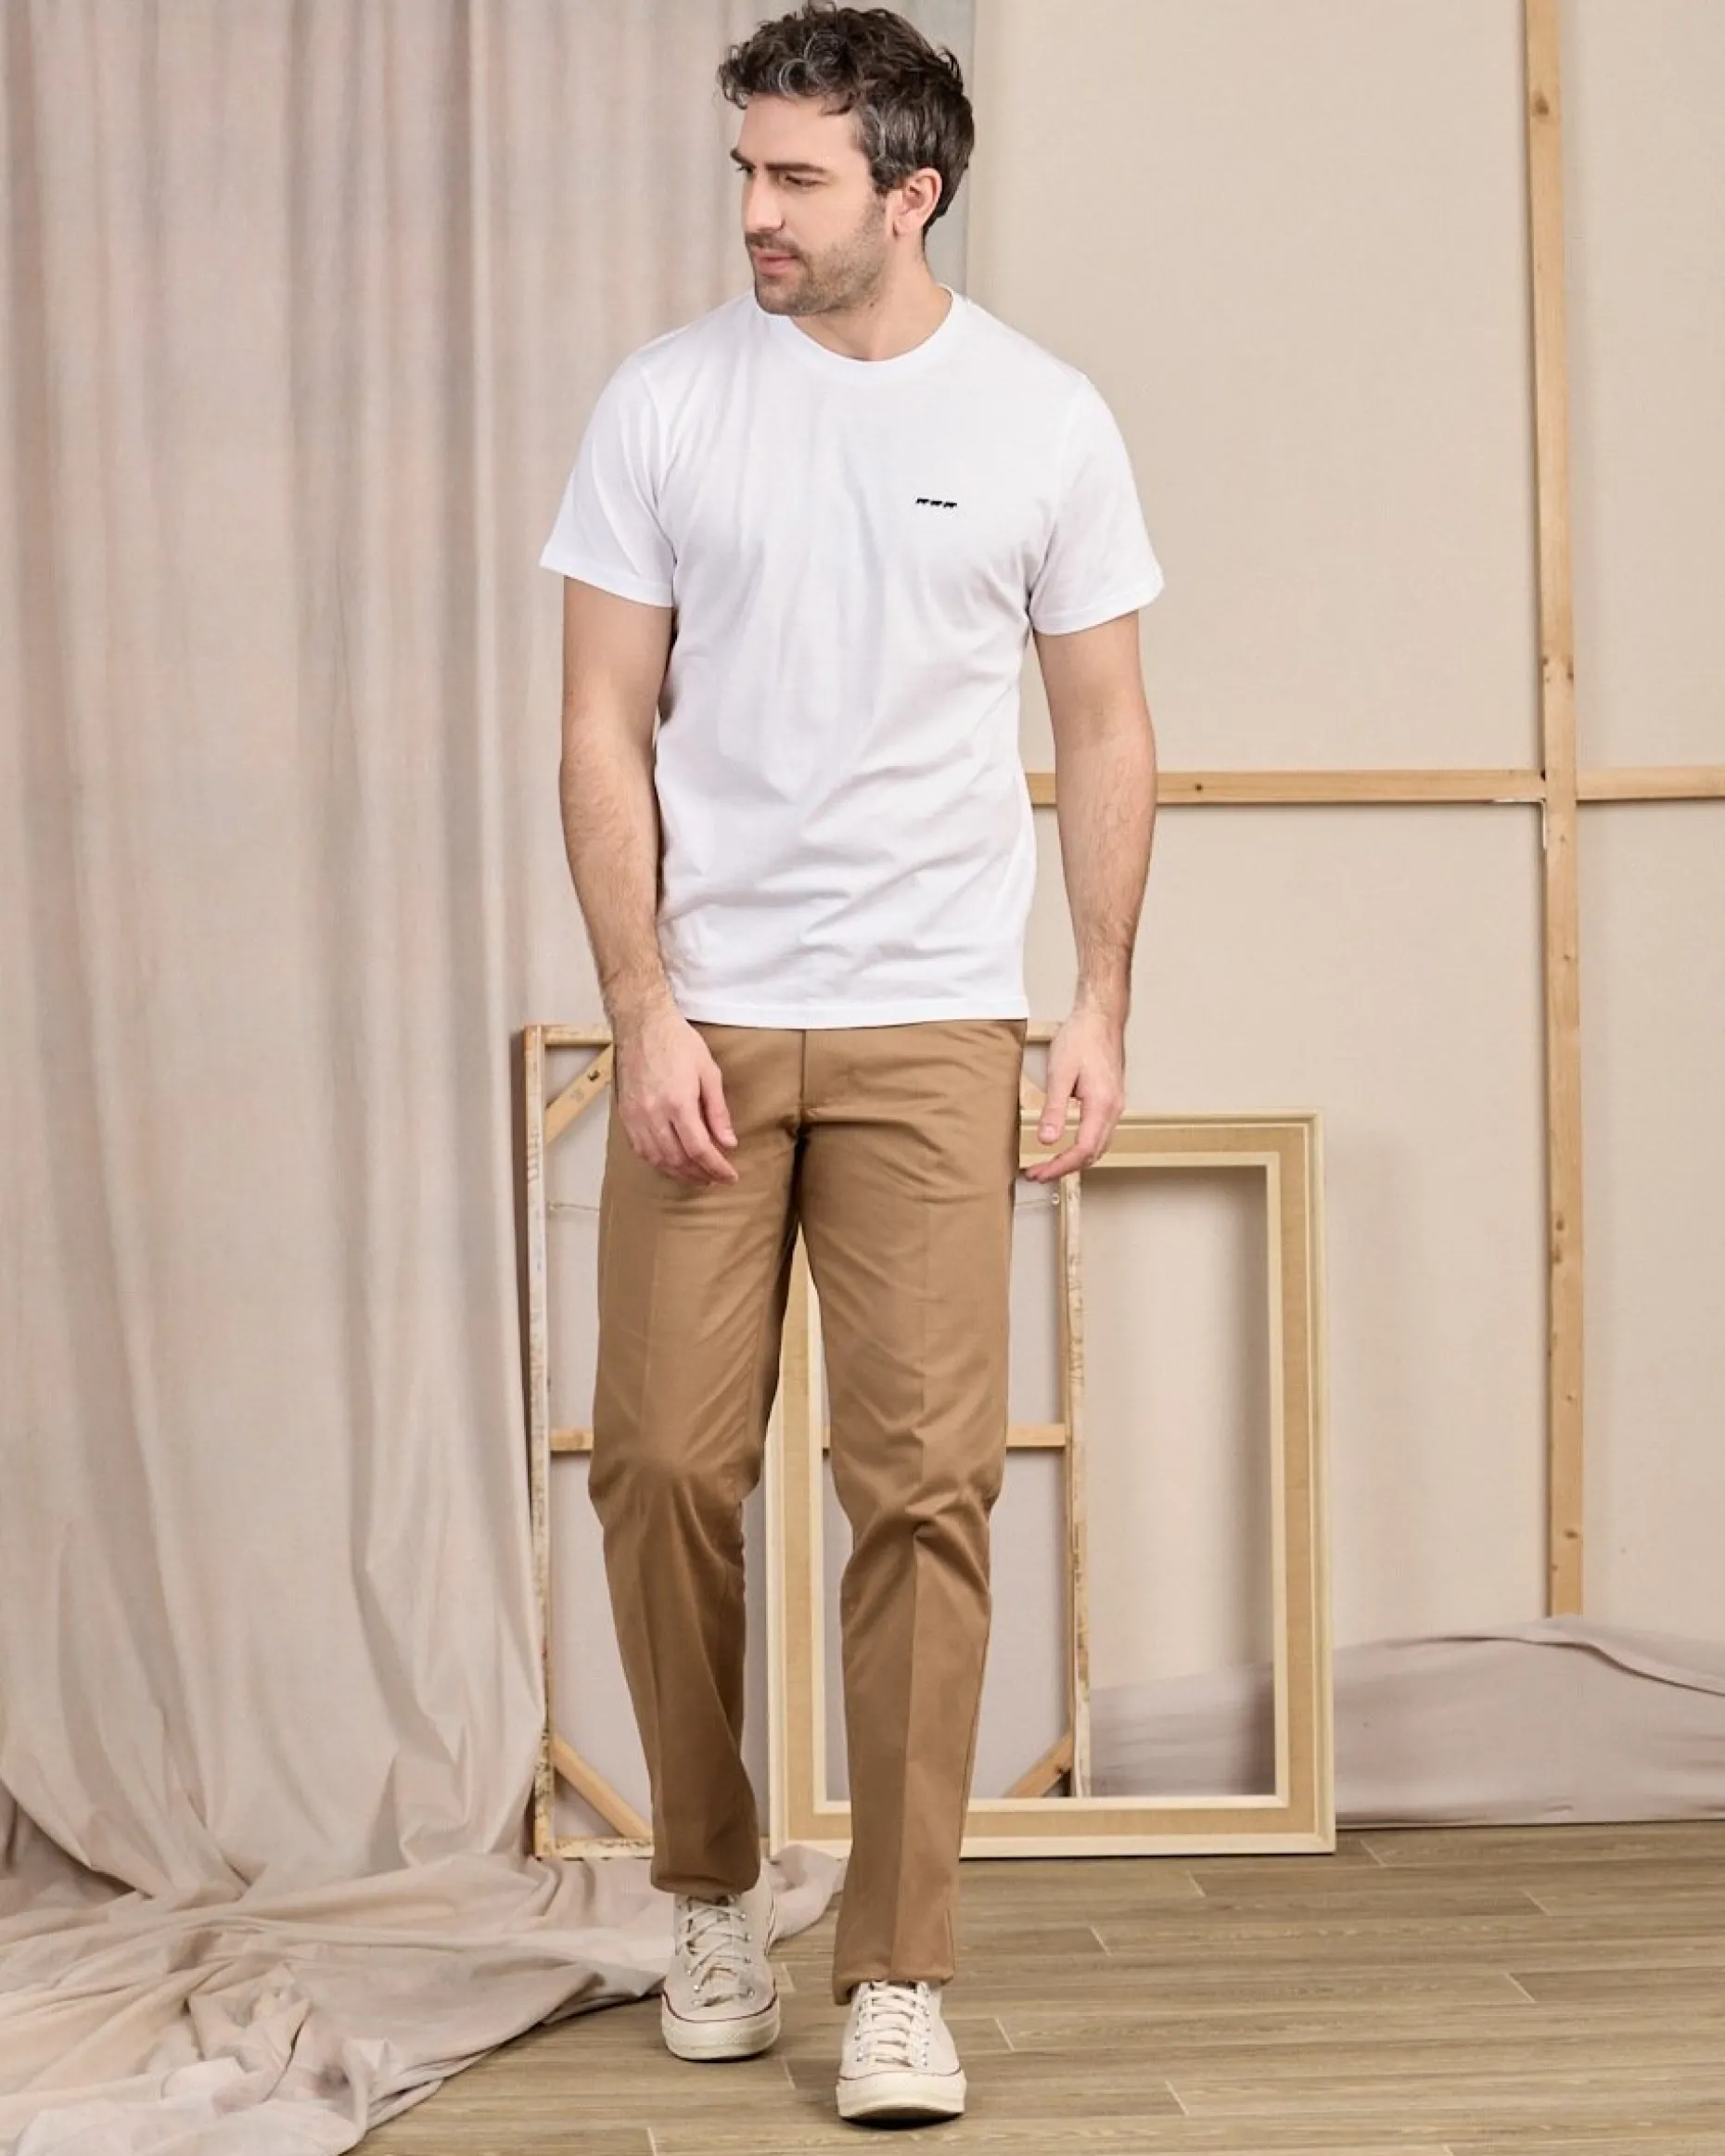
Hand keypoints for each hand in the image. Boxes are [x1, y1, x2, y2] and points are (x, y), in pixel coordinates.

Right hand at [612, 1000, 738, 1184]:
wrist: (642, 1024)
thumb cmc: (677, 1042)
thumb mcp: (709, 1072)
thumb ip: (718, 1111)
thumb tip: (727, 1142)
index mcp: (678, 1102)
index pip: (699, 1149)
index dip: (716, 1168)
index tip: (730, 1176)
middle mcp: (653, 1113)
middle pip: (678, 1159)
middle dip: (700, 1174)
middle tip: (716, 1178)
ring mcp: (635, 1115)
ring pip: (657, 1159)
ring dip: (678, 1172)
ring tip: (696, 1176)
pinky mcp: (624, 1114)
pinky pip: (640, 1149)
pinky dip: (657, 1162)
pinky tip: (671, 1163)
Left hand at [1023, 1003, 1125, 1181]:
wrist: (1100, 1017)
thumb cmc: (1082, 1038)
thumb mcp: (1060, 1073)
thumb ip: (1054, 1109)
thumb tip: (1047, 1140)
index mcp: (1102, 1105)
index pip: (1082, 1151)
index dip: (1058, 1167)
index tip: (1038, 1173)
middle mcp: (1113, 1109)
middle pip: (1092, 1154)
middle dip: (1064, 1169)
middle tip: (1037, 1174)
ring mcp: (1115, 1106)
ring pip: (1098, 1147)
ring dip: (1074, 1160)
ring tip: (1049, 1165)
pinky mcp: (1111, 1101)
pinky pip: (1099, 1134)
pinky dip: (1083, 1147)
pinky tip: (1068, 1146)